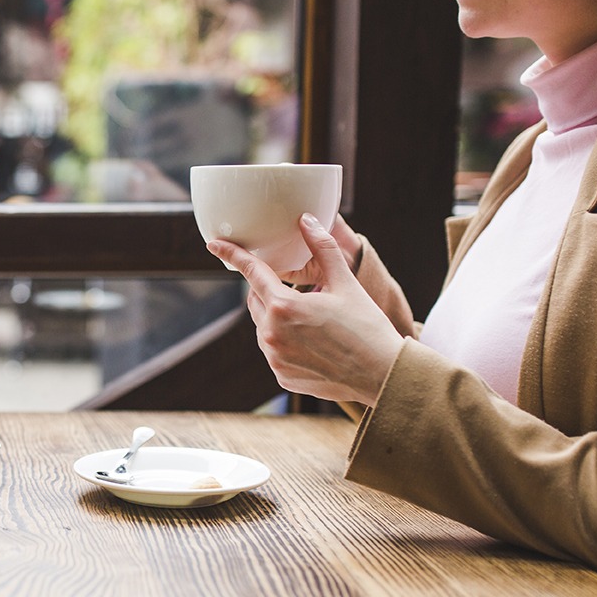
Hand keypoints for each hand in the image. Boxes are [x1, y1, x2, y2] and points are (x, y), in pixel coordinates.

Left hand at [208, 214, 403, 405]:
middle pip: (257, 301)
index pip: (252, 272)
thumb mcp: (345, 282)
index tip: (214, 244)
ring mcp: (274, 358)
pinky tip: (313, 344)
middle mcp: (271, 334)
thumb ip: (322, 248)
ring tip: (312, 322)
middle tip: (298, 292)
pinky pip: (274, 351)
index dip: (233, 254)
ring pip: (264, 328)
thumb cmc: (367, 326)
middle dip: (270, 291)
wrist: (382, 374)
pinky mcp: (281, 376)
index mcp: (284, 306)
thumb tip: (306, 220)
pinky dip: (285, 342)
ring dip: (277, 318)